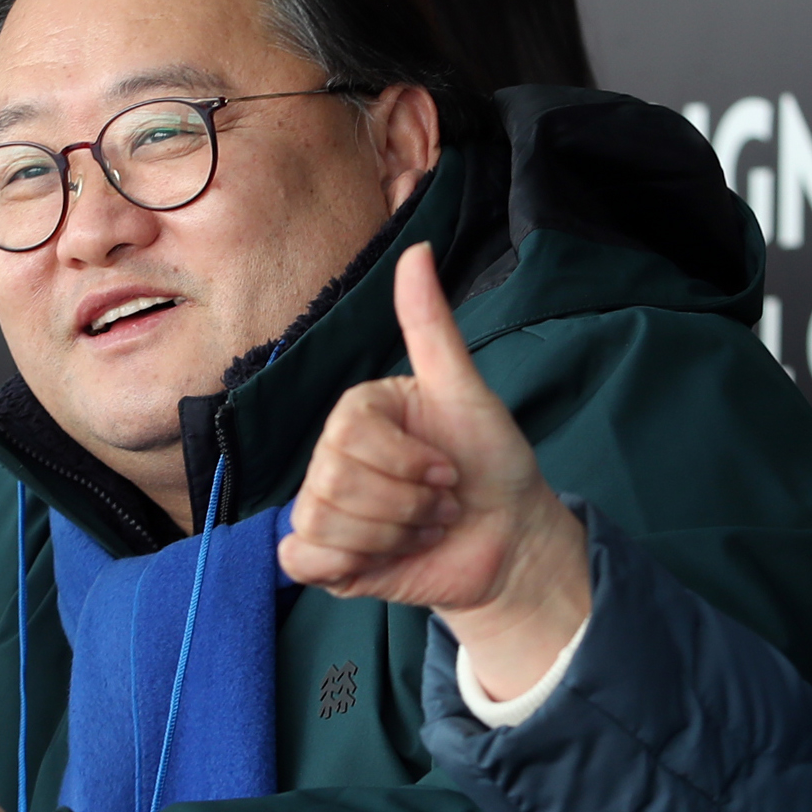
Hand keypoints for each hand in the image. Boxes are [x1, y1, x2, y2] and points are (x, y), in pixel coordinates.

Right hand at [280, 243, 588, 700]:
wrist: (511, 541)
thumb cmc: (491, 463)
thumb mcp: (466, 391)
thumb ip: (430, 325)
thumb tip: (416, 250)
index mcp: (358, 414)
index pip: (348, 436)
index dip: (406, 462)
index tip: (447, 469)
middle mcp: (332, 457)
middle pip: (333, 482)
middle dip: (406, 504)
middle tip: (442, 505)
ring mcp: (325, 509)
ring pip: (323, 522)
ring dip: (393, 535)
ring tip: (425, 529)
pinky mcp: (324, 560)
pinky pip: (301, 559)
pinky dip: (351, 562)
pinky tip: (386, 557)